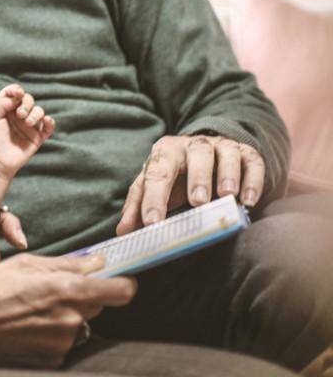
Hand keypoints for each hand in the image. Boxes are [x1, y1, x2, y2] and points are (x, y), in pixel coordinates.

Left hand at [0, 84, 54, 174]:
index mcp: (5, 109)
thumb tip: (17, 96)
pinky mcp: (37, 137)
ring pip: (39, 111)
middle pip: (28, 99)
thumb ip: (1, 104)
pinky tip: (46, 121)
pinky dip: (50, 121)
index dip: (16, 90)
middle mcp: (17, 115)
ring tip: (28, 123)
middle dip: (26, 103)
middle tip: (20, 115)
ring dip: (35, 113)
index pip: (13, 93)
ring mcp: (28, 126)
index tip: (17, 94)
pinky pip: (48, 126)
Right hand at [0, 254, 135, 367]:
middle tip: (49, 291)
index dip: (120, 284)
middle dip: (81, 297)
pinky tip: (22, 327)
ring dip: (62, 317)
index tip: (114, 280)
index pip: (122, 291)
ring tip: (27, 310)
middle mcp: (71, 321)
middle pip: (96, 306)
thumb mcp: (24, 265)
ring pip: (77, 325)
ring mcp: (61, 345)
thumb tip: (98, 263)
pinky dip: (48, 335)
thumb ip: (67, 265)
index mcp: (67, 291)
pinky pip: (60, 344)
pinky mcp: (50, 362)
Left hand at [116, 134, 265, 234]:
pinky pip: (252, 162)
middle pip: (196, 155)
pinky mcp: (246, 153)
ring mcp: (222, 146)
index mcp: (166, 151)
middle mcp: (194, 144)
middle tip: (197, 202)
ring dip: (227, 175)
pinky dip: (253, 180)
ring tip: (227, 196)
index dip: (153, 197)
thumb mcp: (157, 186)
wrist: (208, 152)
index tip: (152, 222)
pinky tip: (248, 200)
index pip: (157, 172)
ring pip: (226, 154)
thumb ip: (139, 206)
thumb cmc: (177, 176)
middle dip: (197, 178)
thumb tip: (122, 232)